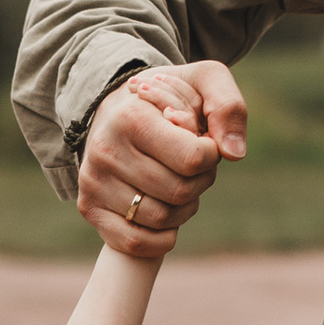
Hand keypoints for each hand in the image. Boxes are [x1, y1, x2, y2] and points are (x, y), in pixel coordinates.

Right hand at [78, 62, 246, 256]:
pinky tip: (166, 215)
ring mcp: (93, 182)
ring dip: (184, 208)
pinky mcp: (89, 207)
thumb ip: (227, 106)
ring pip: (161, 219)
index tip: (203, 142)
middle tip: (192, 165)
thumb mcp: (201, 81)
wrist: (116, 108)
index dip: (211, 155)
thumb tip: (234, 154)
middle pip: (180, 192)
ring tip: (177, 183)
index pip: (193, 158)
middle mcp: (105, 151)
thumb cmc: (167, 99)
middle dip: (200, 181)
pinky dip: (162, 237)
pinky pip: (135, 242)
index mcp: (131, 117)